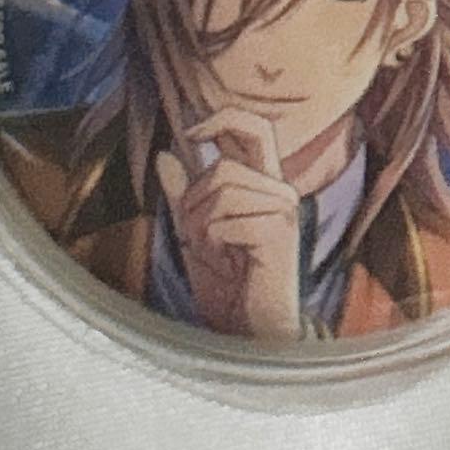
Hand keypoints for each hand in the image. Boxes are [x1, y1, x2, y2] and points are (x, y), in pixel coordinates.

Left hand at [156, 108, 301, 340]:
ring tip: (212, 251)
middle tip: (195, 233)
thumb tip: (165, 154)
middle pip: (225, 167)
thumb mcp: (194, 231)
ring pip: (222, 192)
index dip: (222, 118)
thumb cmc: (228, 283)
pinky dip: (213, 244)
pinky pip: (226, 221)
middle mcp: (279, 190)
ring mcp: (284, 210)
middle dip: (195, 200)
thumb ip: (182, 193)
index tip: (191, 133)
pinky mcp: (280, 233)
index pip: (253, 128)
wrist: (246, 330)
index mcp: (262, 183)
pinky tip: (227, 263)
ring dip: (200, 226)